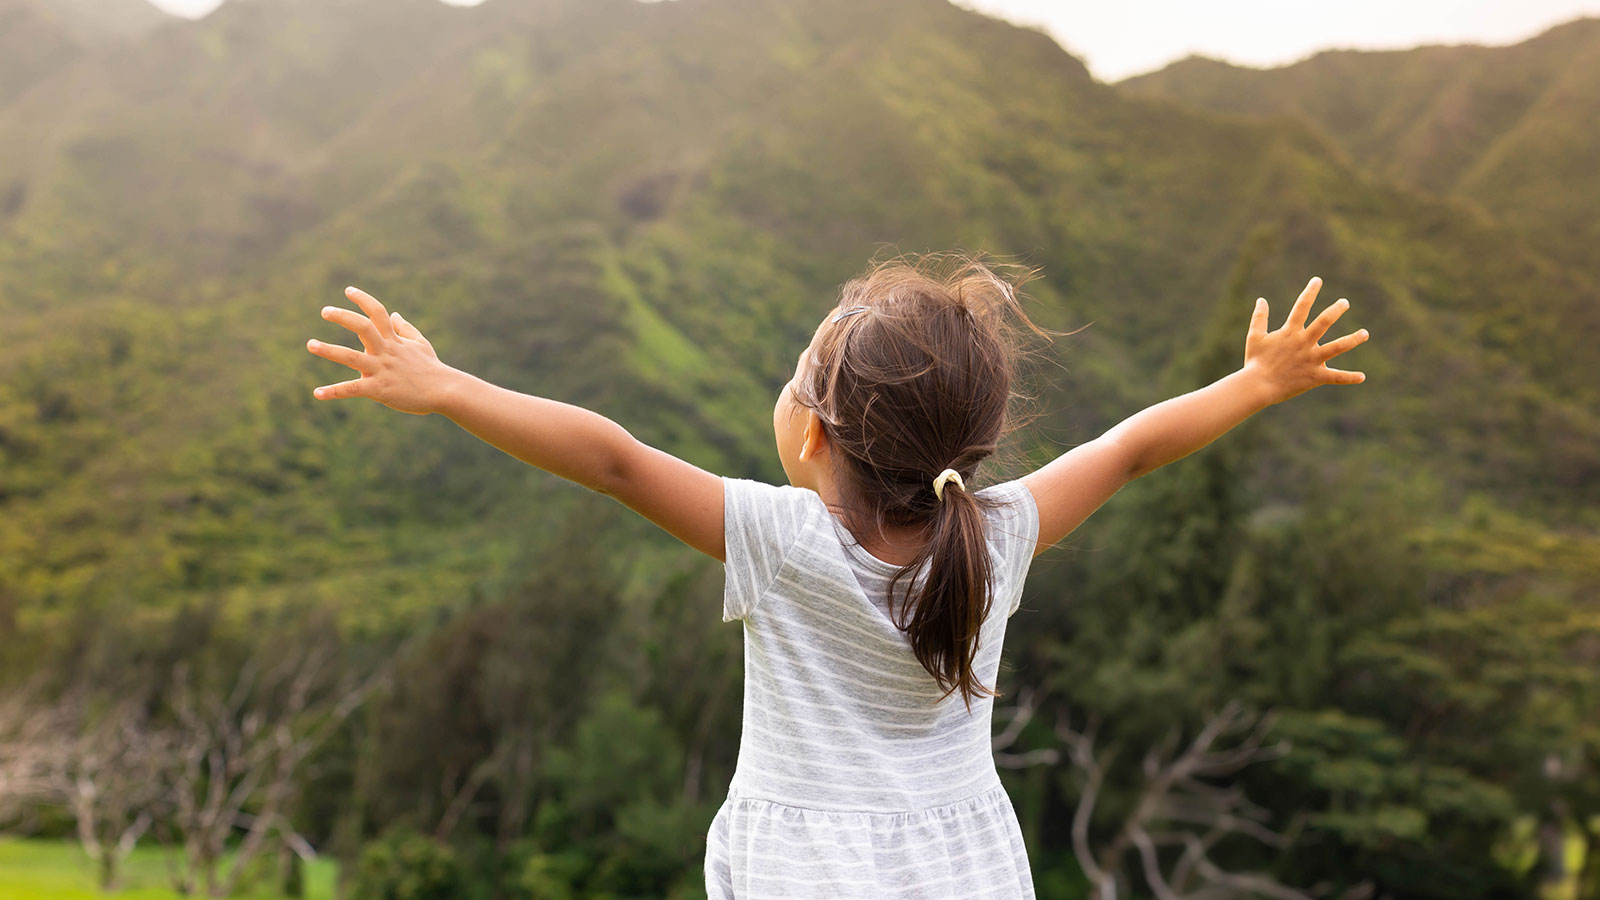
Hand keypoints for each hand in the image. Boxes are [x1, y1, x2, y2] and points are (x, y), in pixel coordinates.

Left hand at [306, 286, 452, 414]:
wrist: (446, 391)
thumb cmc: (433, 369)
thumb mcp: (421, 344)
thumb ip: (406, 329)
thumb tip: (396, 314)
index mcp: (394, 341)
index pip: (378, 313)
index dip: (363, 299)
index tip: (348, 290)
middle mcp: (386, 352)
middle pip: (362, 327)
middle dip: (343, 317)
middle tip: (325, 311)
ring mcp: (382, 370)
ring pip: (351, 357)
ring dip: (329, 350)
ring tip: (310, 344)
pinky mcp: (379, 389)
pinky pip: (353, 389)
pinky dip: (334, 392)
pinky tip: (317, 393)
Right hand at [1244, 276, 1368, 404]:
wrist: (1257, 386)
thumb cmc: (1255, 361)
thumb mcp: (1254, 336)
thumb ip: (1259, 317)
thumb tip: (1261, 299)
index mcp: (1290, 332)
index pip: (1302, 306)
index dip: (1310, 291)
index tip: (1318, 280)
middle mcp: (1304, 342)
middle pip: (1324, 321)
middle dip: (1336, 310)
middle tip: (1345, 303)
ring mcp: (1311, 360)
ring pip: (1337, 347)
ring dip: (1353, 339)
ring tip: (1364, 333)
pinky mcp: (1315, 377)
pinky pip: (1335, 377)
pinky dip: (1349, 377)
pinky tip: (1362, 377)